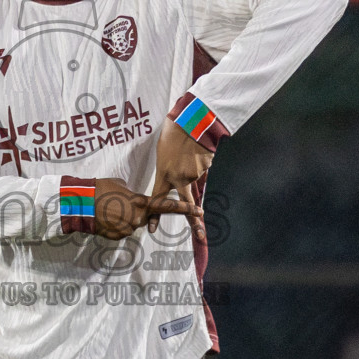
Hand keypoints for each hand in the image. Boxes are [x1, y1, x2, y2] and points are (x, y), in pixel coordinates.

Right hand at [93, 178, 201, 239]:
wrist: (80, 204)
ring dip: (123, 217)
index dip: (185, 209)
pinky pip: (121, 230)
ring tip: (108, 209)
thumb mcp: (120, 185)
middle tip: (118, 204)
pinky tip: (104, 217)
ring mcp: (127, 229)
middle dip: (136, 211)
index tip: (200, 211)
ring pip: (132, 224)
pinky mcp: (117, 237)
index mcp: (141, 203)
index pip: (167, 206)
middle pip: (145, 217)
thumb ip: (131, 193)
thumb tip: (132, 198)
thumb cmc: (99, 189)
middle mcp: (137, 218)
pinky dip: (115, 225)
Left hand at [148, 120, 213, 239]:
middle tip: (200, 237)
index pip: (158, 199)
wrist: (192, 121)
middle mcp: (180, 178)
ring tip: (191, 152)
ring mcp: (195, 174)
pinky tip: (198, 150)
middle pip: (186, 204)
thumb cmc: (174, 131)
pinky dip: (201, 162)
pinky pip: (203, 169)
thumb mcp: (164, 151)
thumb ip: (168, 167)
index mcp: (165, 173)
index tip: (151, 229)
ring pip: (196, 179)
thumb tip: (177, 177)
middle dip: (194, 222)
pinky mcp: (206, 168)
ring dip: (194, 169)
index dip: (155, 215)